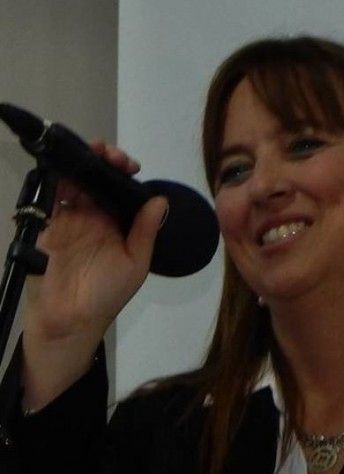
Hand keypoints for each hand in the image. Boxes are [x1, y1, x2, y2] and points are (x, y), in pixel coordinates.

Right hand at [21, 141, 166, 410]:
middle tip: (111, 155)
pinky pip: (55, 194)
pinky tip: (71, 165)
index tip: (130, 165)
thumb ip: (145, 232)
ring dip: (86, 164)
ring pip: (79, 181)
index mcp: (121, 226)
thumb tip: (161, 201)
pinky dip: (61, 176)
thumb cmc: (107, 295)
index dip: (127, 174)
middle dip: (107, 161)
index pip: (125, 192)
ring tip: (95, 152)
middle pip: (101, 180)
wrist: (70, 319)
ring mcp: (73, 218)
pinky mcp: (51, 222)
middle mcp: (98, 217)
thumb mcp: (135, 264)